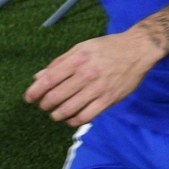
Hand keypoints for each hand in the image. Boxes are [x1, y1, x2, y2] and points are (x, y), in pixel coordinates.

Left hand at [24, 29, 161, 125]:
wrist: (139, 49)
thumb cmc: (108, 47)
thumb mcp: (83, 47)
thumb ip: (60, 62)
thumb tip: (38, 77)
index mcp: (78, 59)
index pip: (48, 80)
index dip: (34, 92)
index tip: (29, 98)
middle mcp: (86, 74)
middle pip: (55, 97)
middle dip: (45, 105)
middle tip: (45, 105)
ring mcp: (98, 88)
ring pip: (67, 110)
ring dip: (57, 115)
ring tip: (56, 113)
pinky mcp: (108, 99)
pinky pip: (85, 117)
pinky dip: (73, 121)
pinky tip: (72, 118)